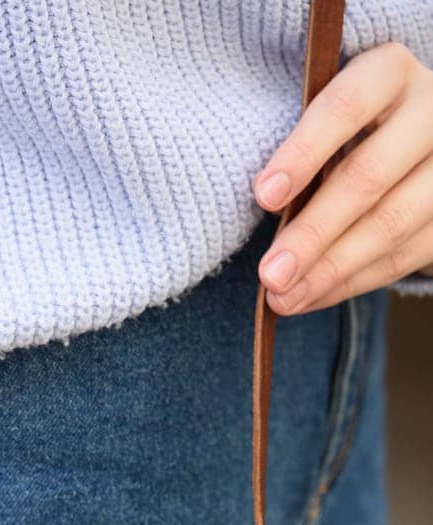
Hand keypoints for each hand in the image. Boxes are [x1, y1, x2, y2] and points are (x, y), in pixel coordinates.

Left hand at [254, 42, 432, 312]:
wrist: (416, 150)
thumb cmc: (353, 134)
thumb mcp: (331, 125)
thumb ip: (306, 157)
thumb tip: (266, 213)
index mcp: (390, 72)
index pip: (346, 105)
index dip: (303, 151)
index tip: (263, 196)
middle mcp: (430, 109)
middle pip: (369, 175)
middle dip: (313, 233)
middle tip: (270, 274)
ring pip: (391, 223)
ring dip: (331, 270)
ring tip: (284, 298)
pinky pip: (405, 256)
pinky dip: (353, 282)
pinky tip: (313, 296)